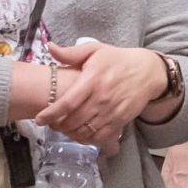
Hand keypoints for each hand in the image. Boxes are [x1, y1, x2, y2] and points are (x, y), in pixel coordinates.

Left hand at [36, 41, 162, 156]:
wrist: (148, 71)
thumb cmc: (117, 59)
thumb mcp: (95, 50)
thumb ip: (71, 52)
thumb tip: (51, 47)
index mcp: (93, 79)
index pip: (68, 102)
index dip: (51, 113)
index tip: (40, 119)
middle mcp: (102, 97)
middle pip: (74, 120)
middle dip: (58, 125)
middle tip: (51, 123)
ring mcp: (112, 111)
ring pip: (86, 131)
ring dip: (71, 133)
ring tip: (64, 128)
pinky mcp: (121, 120)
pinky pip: (100, 137)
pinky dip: (87, 139)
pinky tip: (80, 133)